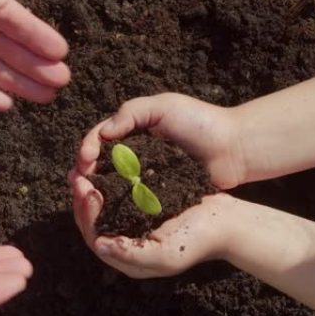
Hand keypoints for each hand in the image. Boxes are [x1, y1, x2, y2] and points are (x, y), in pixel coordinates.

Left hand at [69, 170, 234, 277]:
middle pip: (92, 223)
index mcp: (128, 258)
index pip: (95, 237)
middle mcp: (125, 243)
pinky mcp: (141, 208)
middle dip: (81, 199)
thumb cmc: (198, 240)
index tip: (88, 190)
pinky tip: (100, 168)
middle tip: (77, 175)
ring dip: (88, 190)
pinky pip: (115, 197)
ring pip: (100, 209)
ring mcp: (133, 225)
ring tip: (81, 170)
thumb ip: (131, 254)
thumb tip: (99, 245)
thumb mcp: (166, 255)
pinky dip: (105, 183)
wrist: (226, 222)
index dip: (86, 214)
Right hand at [76, 93, 243, 189]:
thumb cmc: (201, 122)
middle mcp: (132, 153)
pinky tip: (109, 209)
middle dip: (84, 171)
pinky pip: (131, 199)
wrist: (235, 149)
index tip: (85, 160)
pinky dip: (117, 203)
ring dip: (96, 189)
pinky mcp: (155, 195)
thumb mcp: (163, 106)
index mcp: (131, 131)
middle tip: (79, 182)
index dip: (87, 148)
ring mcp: (143, 176)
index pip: (98, 138)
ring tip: (87, 197)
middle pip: (98, 163)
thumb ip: (131, 113)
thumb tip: (103, 134)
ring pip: (110, 183)